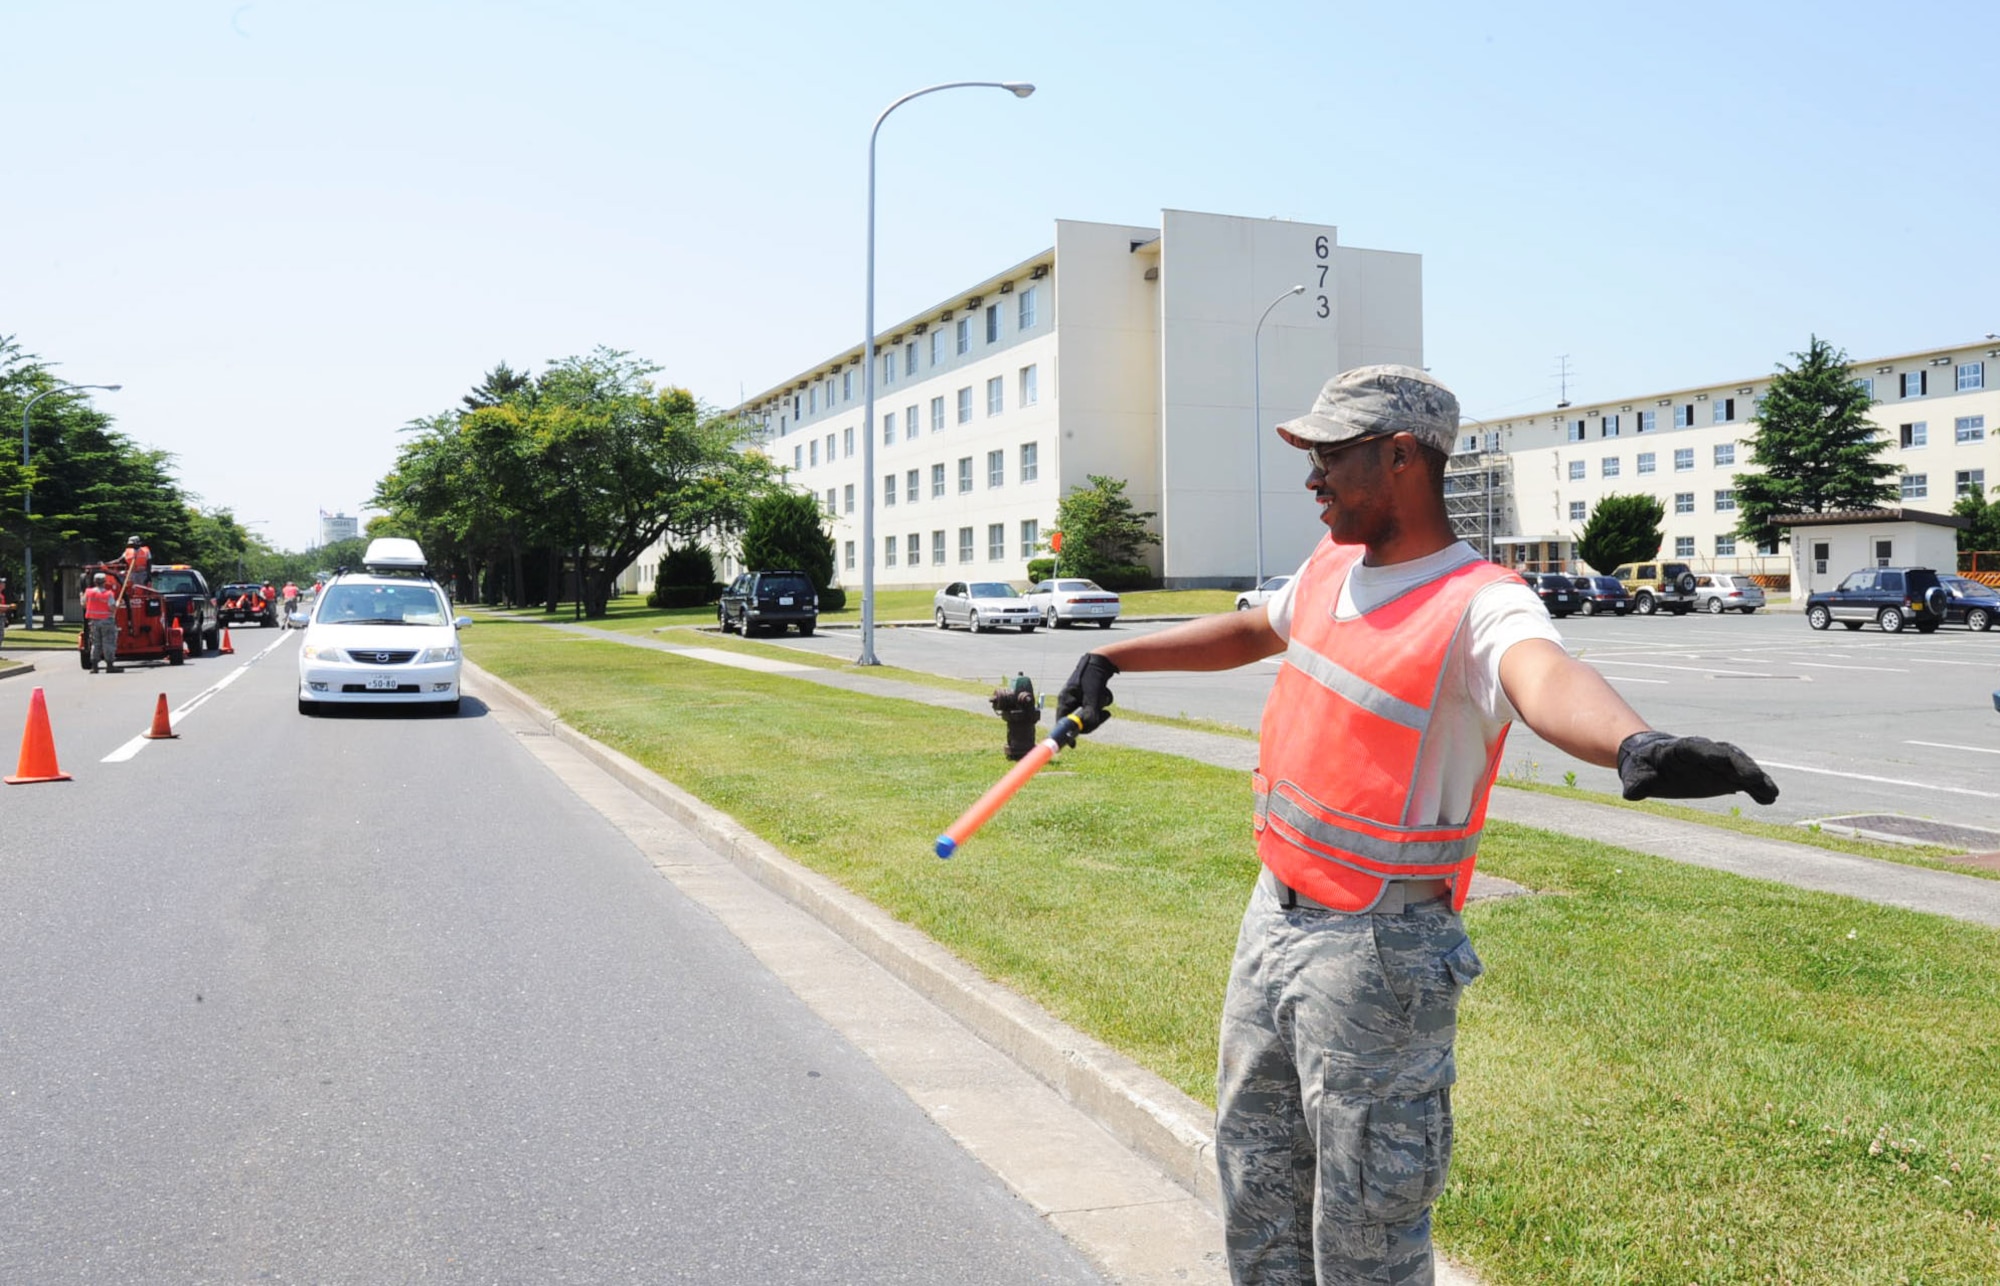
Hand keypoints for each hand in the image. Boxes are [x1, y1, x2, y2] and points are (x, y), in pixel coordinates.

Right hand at [1054, 653, 1118, 744]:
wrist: (1102, 660)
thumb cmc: (1093, 676)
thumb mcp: (1092, 695)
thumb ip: (1090, 712)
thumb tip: (1089, 727)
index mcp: (1065, 699)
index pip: (1062, 722)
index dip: (1066, 734)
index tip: (1072, 746)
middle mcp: (1070, 700)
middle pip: (1078, 721)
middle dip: (1093, 719)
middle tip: (1106, 715)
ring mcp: (1078, 699)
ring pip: (1089, 714)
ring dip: (1100, 708)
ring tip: (1105, 696)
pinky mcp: (1087, 697)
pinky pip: (1095, 708)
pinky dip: (1102, 703)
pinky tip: (1105, 692)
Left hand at [1618, 731, 1778, 804]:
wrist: (1650, 760)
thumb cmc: (1641, 765)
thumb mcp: (1634, 773)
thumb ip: (1636, 782)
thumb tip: (1631, 794)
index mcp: (1682, 749)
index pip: (1701, 750)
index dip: (1714, 756)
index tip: (1727, 763)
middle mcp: (1705, 753)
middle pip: (1727, 755)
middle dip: (1742, 766)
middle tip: (1757, 780)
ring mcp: (1717, 763)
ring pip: (1740, 767)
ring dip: (1756, 778)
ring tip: (1771, 794)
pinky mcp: (1723, 775)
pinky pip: (1743, 780)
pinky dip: (1756, 787)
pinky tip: (1769, 798)